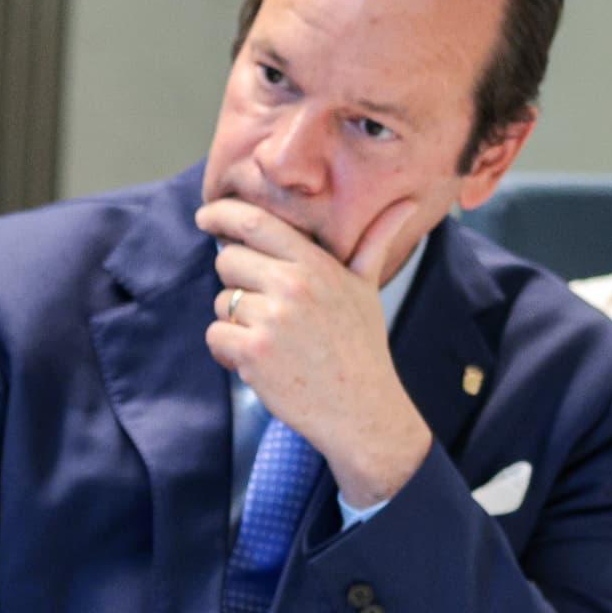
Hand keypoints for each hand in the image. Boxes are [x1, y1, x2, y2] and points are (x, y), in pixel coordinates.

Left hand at [198, 193, 433, 505]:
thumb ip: (374, 242)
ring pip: (221, 302)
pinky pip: (215, 335)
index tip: (206, 216)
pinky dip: (227, 351)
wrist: (362, 408)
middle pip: (228, 261)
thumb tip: (405, 204)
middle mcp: (292, 285)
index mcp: (316, 265)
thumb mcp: (367, 288)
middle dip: (236, 283)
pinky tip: (258, 362)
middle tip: (266, 310)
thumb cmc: (362, 347)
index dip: (222, 214)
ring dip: (236, 322)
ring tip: (273, 342)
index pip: (256, 223)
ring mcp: (272, 318)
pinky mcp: (253, 352)